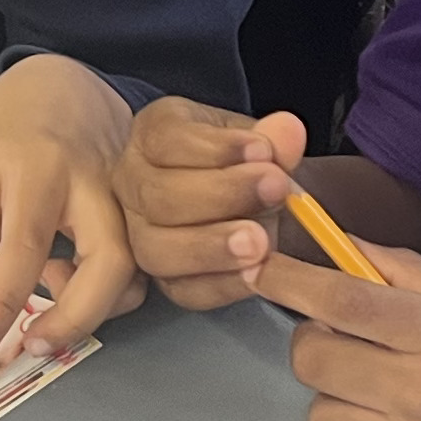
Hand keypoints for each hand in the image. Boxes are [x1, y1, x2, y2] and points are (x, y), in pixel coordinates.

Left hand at [0, 56, 143, 362]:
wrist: (62, 83)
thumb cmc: (10, 130)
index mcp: (40, 169)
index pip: (22, 252)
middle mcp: (96, 183)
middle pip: (109, 264)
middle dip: (75, 319)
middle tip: (36, 345)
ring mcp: (130, 196)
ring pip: (134, 270)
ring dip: (93, 303)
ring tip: (50, 285)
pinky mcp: (146, 209)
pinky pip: (140, 264)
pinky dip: (107, 286)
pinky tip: (72, 269)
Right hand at [117, 100, 309, 308]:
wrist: (260, 205)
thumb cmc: (250, 164)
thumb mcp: (262, 142)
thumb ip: (274, 138)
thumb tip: (286, 130)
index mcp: (152, 136)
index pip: (166, 140)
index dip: (216, 148)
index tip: (264, 150)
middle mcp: (133, 184)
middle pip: (158, 195)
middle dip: (222, 194)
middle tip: (274, 189)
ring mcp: (140, 235)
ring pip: (158, 248)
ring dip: (214, 247)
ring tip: (261, 242)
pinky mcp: (164, 280)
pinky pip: (184, 290)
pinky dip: (224, 283)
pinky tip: (257, 271)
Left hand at [260, 245, 420, 420]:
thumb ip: (405, 274)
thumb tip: (338, 246)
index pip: (341, 301)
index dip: (292, 280)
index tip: (263, 268)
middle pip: (313, 361)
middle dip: (318, 342)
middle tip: (350, 342)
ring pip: (320, 420)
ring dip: (337, 400)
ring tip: (383, 394)